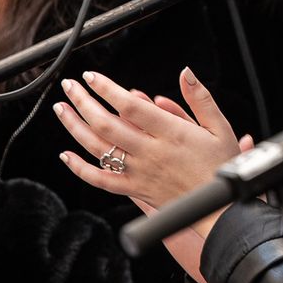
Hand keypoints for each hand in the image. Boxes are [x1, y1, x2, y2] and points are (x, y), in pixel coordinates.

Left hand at [54, 67, 242, 209]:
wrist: (220, 209)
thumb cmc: (221, 167)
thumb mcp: (219, 127)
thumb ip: (200, 98)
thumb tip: (186, 72)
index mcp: (171, 133)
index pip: (130, 106)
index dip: (107, 89)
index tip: (92, 76)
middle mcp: (151, 152)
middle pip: (106, 123)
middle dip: (83, 101)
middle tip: (70, 86)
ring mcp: (139, 172)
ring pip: (98, 148)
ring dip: (75, 127)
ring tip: (61, 109)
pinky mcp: (135, 190)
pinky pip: (101, 180)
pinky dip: (80, 168)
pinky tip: (66, 155)